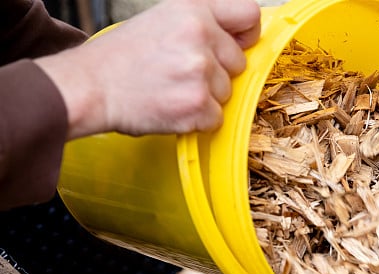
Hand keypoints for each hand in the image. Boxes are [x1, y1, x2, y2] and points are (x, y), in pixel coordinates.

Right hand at [35, 0, 260, 137]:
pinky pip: (217, 118)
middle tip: (182, 73)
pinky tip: (172, 106)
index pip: (249, 14)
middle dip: (218, 73)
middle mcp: (200, 37)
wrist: (91, 86)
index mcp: (193, 10)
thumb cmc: (124, 57)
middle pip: (240, 63)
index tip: (239, 45)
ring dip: (206, 97)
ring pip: (228, 93)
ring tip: (172, 89)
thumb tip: (241, 41)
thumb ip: (203, 25)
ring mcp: (200, 72)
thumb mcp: (163, 20)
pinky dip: (198, 120)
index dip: (247, 35)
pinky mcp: (198, 105)